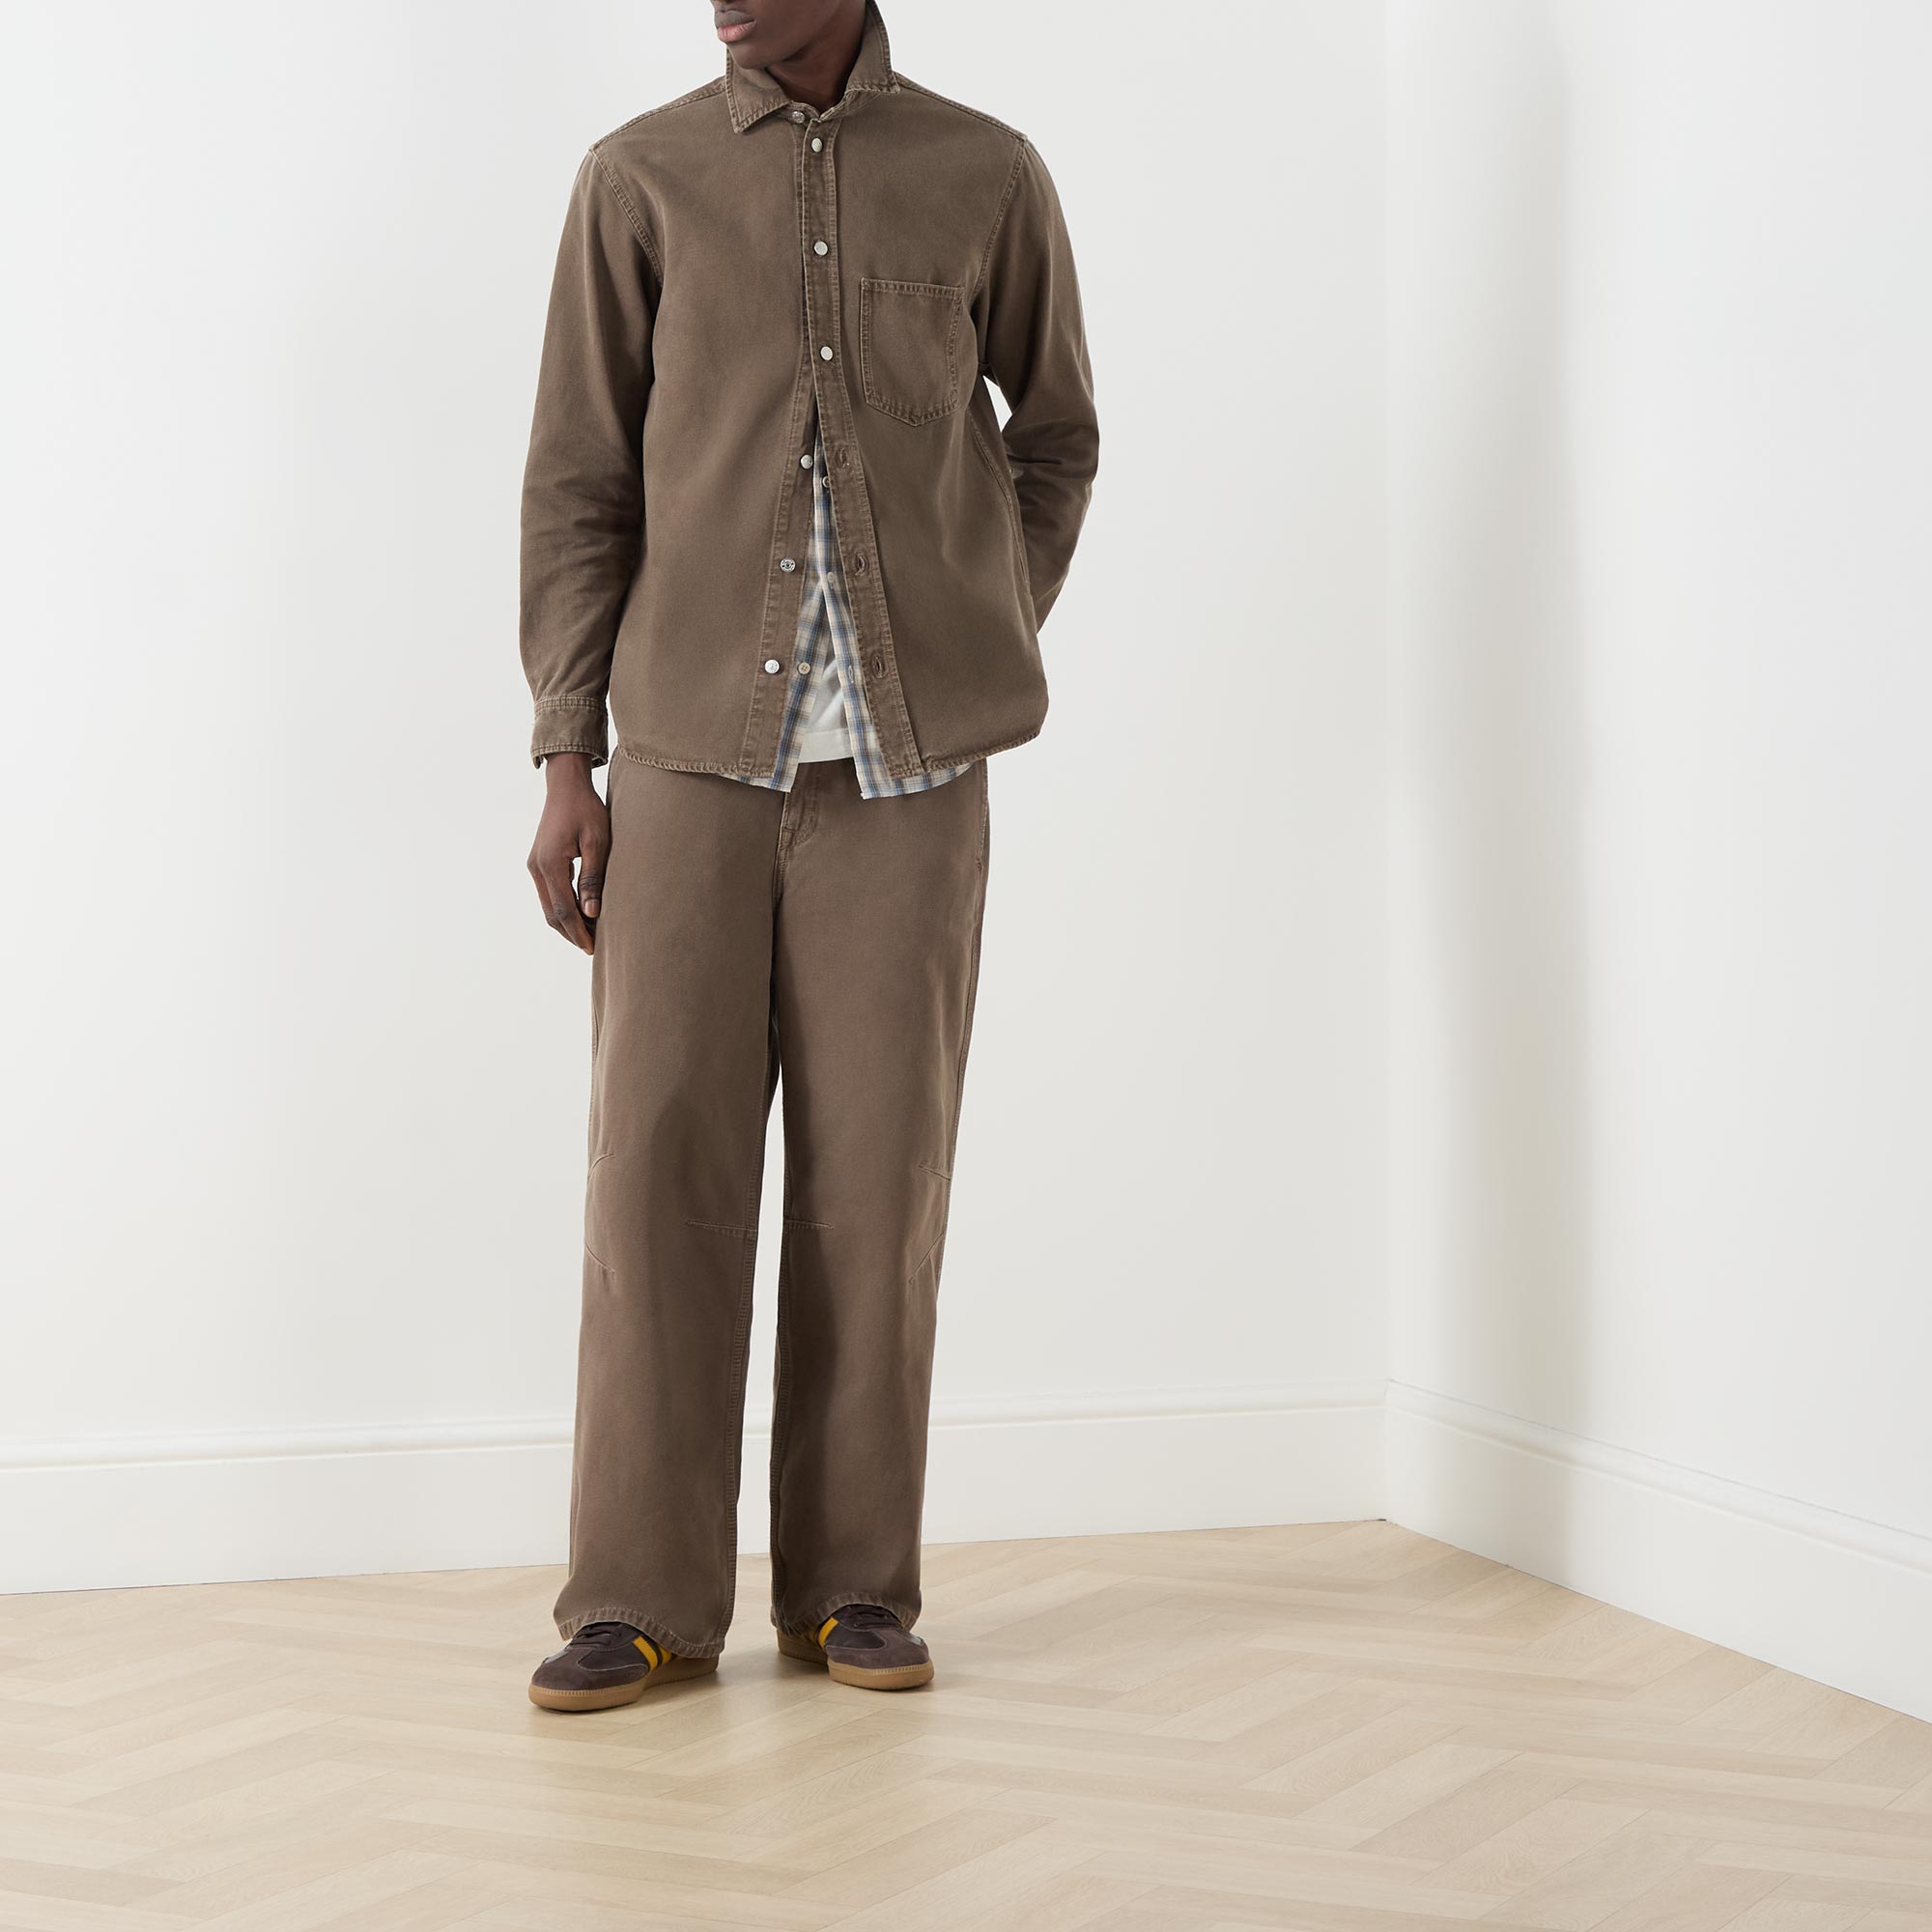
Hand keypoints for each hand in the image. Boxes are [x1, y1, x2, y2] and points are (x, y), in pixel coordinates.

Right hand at [527, 754, 608, 953]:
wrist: (566, 787)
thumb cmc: (586, 810)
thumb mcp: (597, 842)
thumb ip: (593, 878)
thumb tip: (592, 913)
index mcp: (550, 864)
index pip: (564, 910)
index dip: (578, 931)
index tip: (593, 948)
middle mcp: (537, 868)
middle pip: (551, 913)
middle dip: (572, 933)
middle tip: (593, 948)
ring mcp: (535, 866)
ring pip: (548, 906)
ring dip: (567, 922)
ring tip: (590, 934)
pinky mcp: (539, 863)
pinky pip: (549, 894)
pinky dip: (563, 908)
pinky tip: (582, 913)